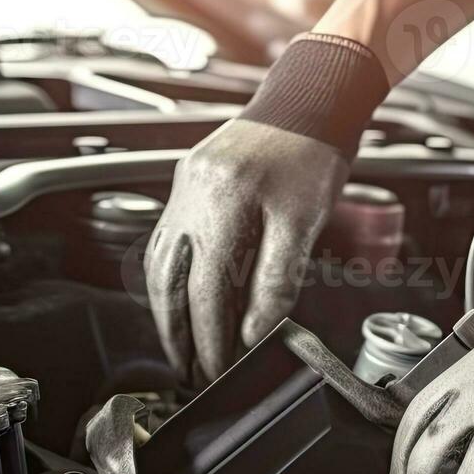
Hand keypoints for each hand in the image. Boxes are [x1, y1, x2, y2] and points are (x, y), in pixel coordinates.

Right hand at [144, 34, 388, 381]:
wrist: (309, 100)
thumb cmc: (313, 155)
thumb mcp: (303, 223)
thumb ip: (277, 280)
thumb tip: (256, 333)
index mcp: (219, 204)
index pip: (205, 292)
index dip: (211, 338)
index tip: (219, 371)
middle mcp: (189, 195)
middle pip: (169, 283)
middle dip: (178, 334)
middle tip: (190, 372)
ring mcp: (182, 187)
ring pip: (160, 263)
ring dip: (167, 309)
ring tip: (181, 346)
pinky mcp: (186, 182)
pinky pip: (167, 239)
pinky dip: (171, 275)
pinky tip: (181, 297)